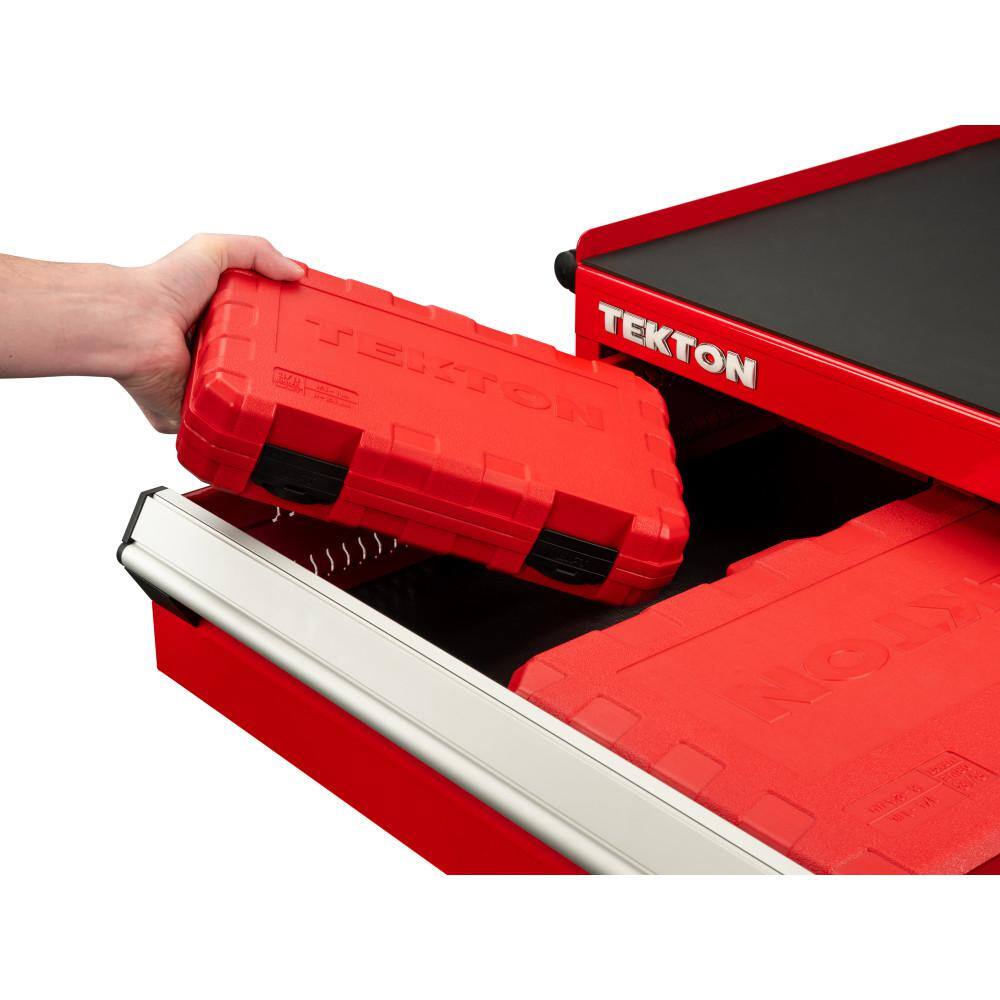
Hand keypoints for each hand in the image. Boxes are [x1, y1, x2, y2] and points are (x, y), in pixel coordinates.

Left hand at [120, 235, 303, 431]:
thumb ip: (255, 251)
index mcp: (220, 321)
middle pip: (262, 368)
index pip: (265, 331)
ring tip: (278, 381)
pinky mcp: (192, 412)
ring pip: (247, 398)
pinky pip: (224, 423)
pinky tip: (252, 404)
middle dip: (282, 368)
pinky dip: (237, 418)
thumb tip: (296, 271)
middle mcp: (212, 353)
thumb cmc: (161, 287)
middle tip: (303, 362)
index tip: (311, 336)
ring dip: (261, 392)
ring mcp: (203, 384)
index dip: (287, 335)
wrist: (133, 325)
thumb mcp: (212, 251)